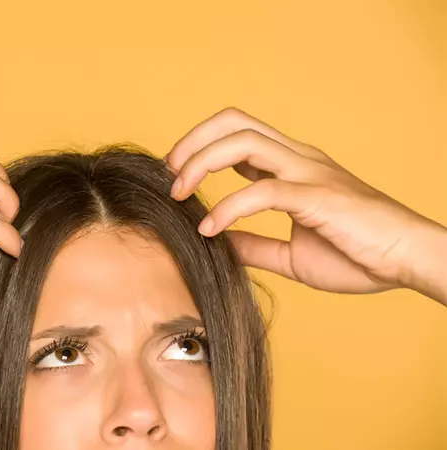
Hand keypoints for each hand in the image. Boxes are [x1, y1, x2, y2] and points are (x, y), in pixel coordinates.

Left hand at [164, 107, 446, 297]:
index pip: (239, 133)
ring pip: (244, 142)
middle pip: (235, 122)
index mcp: (293, 166)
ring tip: (179, 193)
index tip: (177, 174)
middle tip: (170, 174)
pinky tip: (210, 229)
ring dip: (202, 163)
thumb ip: (255, 246)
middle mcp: (298, 159)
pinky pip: (263, 191)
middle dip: (193, 141)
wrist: (409, 261)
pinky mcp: (318, 197)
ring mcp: (309, 173)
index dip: (201, 146)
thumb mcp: (292, 254)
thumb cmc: (359, 255)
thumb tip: (218, 244)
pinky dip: (229, 208)